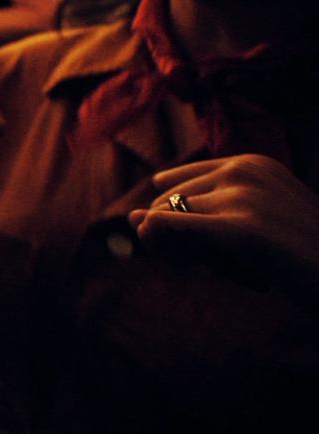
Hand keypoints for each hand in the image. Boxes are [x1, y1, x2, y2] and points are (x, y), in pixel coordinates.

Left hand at [129, 154, 318, 293]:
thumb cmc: (304, 259)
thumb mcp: (256, 227)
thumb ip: (200, 220)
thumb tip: (132, 222)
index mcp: (253, 163)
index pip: (182, 186)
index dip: (172, 215)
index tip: (181, 241)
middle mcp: (246, 170)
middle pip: (170, 201)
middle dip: (174, 236)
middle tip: (216, 266)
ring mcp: (244, 196)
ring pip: (171, 217)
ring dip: (183, 251)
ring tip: (236, 270)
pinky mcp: (241, 228)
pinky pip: (173, 227)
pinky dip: (158, 239)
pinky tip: (156, 244)